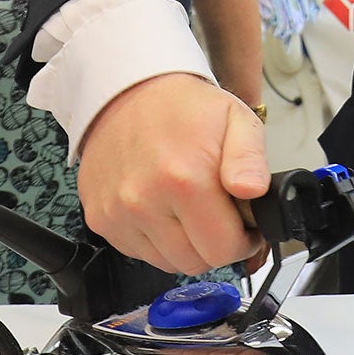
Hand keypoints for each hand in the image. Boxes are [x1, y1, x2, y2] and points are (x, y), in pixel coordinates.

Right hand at [75, 73, 269, 274]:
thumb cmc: (185, 108)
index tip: (246, 225)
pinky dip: (157, 240)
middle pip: (195, 262)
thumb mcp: (237, 120)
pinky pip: (139, 253)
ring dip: (186, 245)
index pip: (223, 249)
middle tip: (220, 216)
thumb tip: (254, 192)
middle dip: (216, 245)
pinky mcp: (100, 218)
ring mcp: (117, 213)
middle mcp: (144, 201)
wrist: (128, 91)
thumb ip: (251, 160)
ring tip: (191, 208)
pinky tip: (164, 208)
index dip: (243, 241)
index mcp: (184, 179)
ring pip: (167, 263)